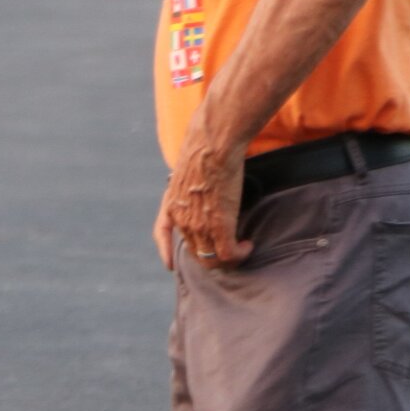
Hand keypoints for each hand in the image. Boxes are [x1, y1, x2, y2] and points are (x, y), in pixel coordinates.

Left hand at [154, 136, 248, 269]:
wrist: (212, 146)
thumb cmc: (204, 152)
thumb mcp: (186, 172)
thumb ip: (189, 187)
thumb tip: (199, 190)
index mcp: (172, 204)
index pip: (161, 233)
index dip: (165, 251)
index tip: (169, 265)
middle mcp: (182, 219)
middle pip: (194, 251)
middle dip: (211, 255)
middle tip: (229, 249)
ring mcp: (200, 225)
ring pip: (211, 258)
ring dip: (228, 258)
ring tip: (241, 248)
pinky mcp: (220, 226)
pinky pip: (228, 254)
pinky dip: (239, 255)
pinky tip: (248, 245)